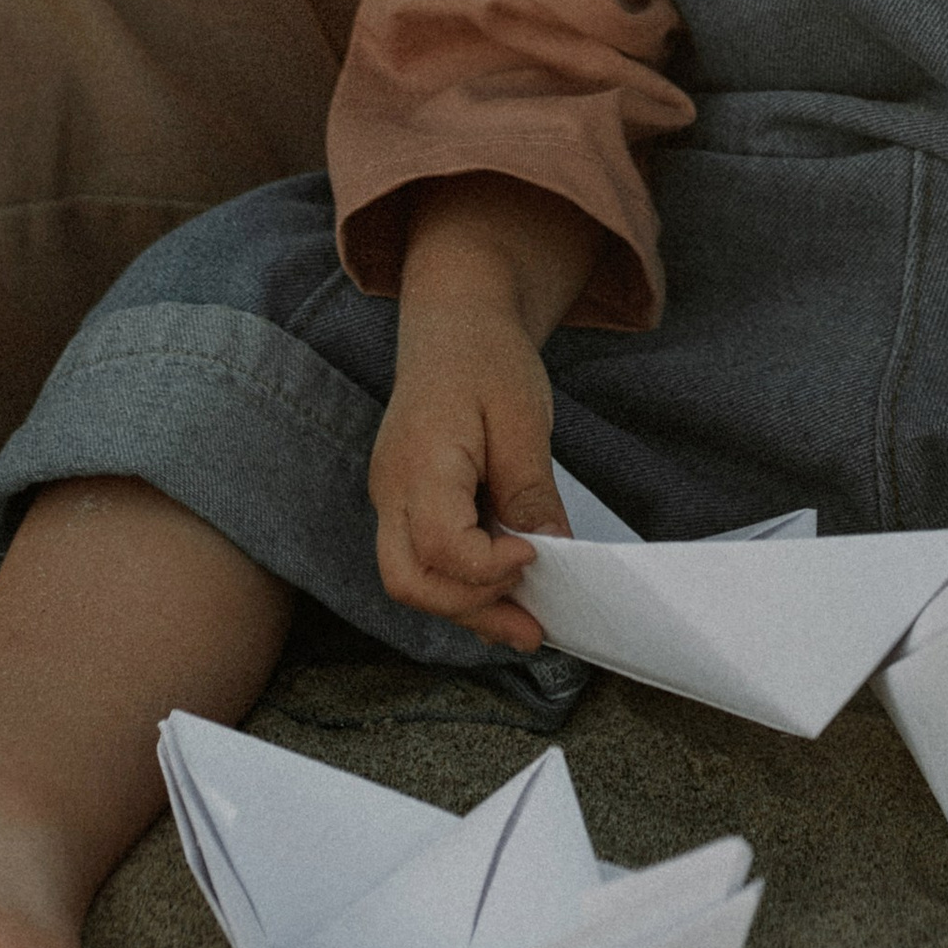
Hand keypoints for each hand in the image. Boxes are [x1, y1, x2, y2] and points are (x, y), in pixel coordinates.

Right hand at [369, 296, 569, 650]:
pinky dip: (462, 586)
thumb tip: (554, 552)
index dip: (488, 567)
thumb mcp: (522, 415)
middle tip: (532, 625)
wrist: (452, 322)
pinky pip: (423, 561)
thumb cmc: (486, 357)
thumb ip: (530, 487)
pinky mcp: (405, 503)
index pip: (440, 545)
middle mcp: (393, 488)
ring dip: (468, 608)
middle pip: (408, 580)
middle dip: (470, 609)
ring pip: (411, 580)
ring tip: (527, 625)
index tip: (537, 554)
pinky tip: (506, 593)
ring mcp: (393, 498)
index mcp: (420, 461)